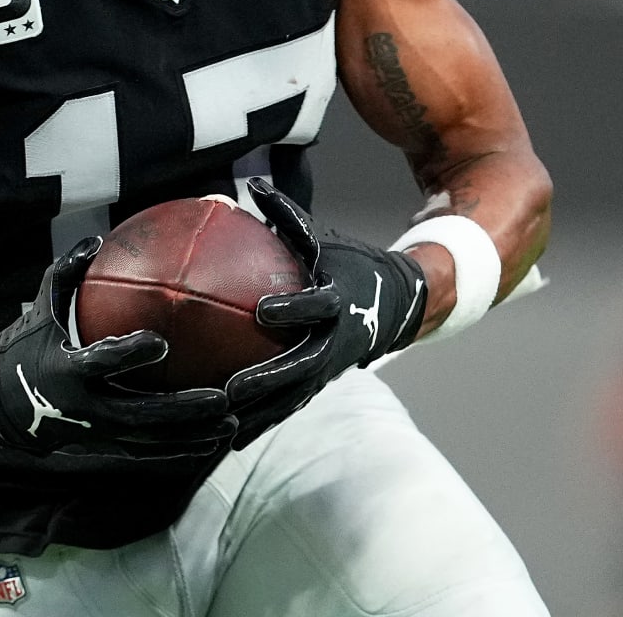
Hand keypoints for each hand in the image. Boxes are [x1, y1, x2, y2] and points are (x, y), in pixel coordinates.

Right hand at [0, 237, 236, 457]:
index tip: (162, 343)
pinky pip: (145, 452)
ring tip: (230, 425)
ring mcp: (93, 432)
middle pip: (139, 415)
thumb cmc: (22, 345)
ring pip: (149, 440)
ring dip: (191, 436)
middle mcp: (82, 406)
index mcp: (66, 369)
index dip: (129, 355)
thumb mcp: (40, 307)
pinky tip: (212, 441)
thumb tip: (97, 239)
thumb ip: (67, 272)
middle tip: (222, 398)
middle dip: (182, 410)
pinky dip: (178, 449)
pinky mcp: (99, 447)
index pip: (101, 363)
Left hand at [224, 179, 427, 448]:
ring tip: (223, 427)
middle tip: (232, 392)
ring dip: (261, 414)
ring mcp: (330, 368)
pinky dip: (261, 423)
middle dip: (269, 382)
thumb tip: (252, 184)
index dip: (292, 308)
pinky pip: (289, 407)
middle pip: (302, 366)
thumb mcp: (325, 242)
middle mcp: (337, 340)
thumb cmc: (351, 267)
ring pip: (294, 397)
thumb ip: (288, 218)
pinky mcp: (322, 385)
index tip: (263, 311)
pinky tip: (226, 439)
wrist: (399, 305)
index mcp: (338, 301)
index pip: (315, 306)